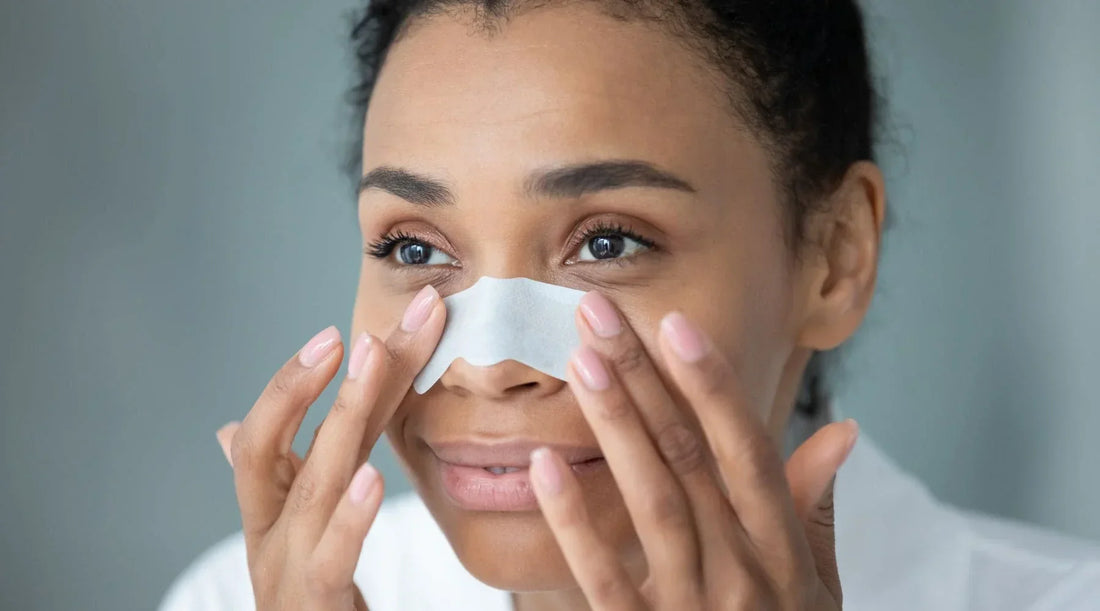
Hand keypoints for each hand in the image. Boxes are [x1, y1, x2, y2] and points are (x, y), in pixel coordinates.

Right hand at [214, 286, 445, 610]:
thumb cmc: (311, 598)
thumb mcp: (305, 529)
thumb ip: (294, 474)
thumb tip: (228, 430)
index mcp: (270, 506)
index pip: (291, 428)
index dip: (316, 375)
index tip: (365, 323)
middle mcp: (269, 529)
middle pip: (276, 442)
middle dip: (310, 377)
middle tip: (361, 319)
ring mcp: (285, 567)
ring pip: (310, 485)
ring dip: (342, 412)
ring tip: (371, 355)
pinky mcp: (315, 606)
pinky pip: (330, 558)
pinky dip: (350, 517)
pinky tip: (372, 478)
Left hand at [528, 292, 858, 609]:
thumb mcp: (818, 587)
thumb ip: (816, 508)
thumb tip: (842, 431)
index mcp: (782, 549)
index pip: (746, 450)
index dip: (713, 385)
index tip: (675, 324)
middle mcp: (743, 570)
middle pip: (689, 459)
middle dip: (643, 379)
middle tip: (597, 314)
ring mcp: (693, 607)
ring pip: (652, 502)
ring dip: (615, 428)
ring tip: (580, 363)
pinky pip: (603, 578)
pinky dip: (575, 522)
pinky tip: (544, 466)